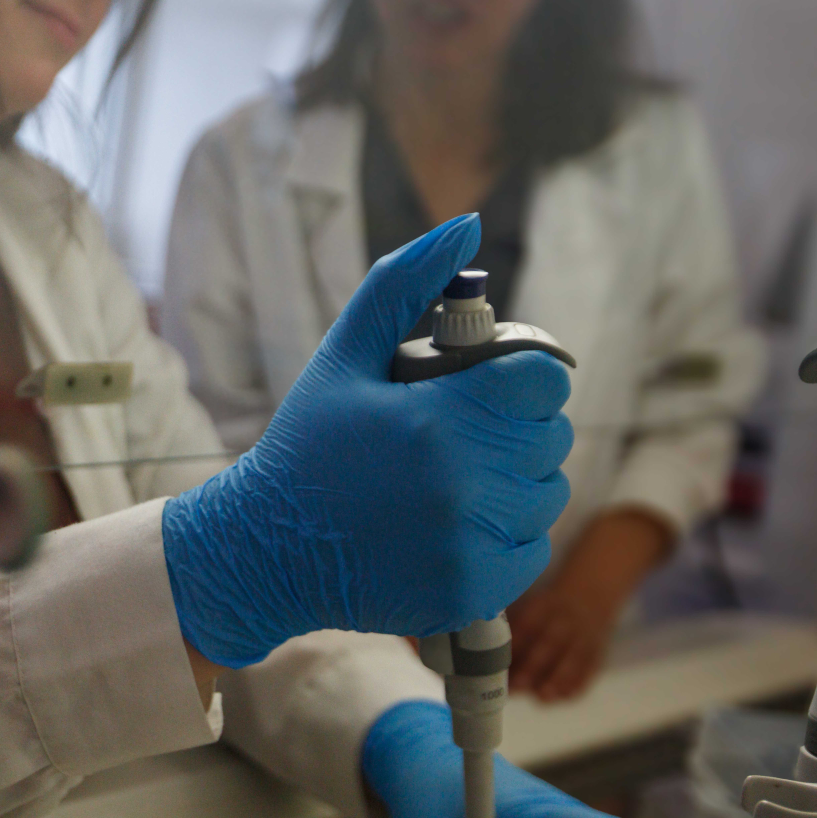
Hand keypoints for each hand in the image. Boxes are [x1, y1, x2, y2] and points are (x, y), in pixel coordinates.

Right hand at [163, 214, 573, 667]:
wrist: (265, 550)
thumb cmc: (307, 445)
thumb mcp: (344, 354)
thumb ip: (404, 284)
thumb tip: (466, 226)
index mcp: (435, 419)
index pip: (543, 381)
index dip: (524, 376)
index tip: (490, 386)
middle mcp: (461, 484)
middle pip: (551, 436)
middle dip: (515, 426)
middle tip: (462, 432)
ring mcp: (469, 544)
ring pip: (547, 493)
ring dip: (516, 481)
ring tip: (457, 478)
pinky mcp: (471, 591)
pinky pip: (532, 550)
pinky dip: (508, 536)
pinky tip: (456, 524)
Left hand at [510, 509, 674, 700]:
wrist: (592, 593)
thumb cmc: (548, 606)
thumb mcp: (531, 603)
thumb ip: (511, 622)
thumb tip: (478, 646)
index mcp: (546, 604)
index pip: (530, 622)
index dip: (516, 642)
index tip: (500, 661)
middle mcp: (567, 619)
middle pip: (552, 642)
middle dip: (534, 665)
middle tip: (515, 685)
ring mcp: (585, 636)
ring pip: (574, 659)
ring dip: (558, 679)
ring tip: (541, 696)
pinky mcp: (597, 652)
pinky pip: (589, 669)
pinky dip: (577, 685)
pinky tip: (560, 697)